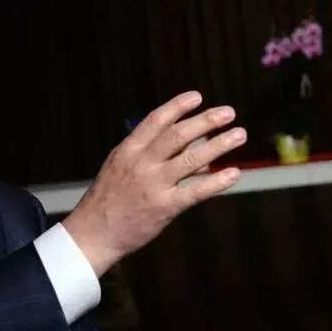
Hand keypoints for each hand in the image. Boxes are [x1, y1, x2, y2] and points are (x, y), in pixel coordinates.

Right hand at [63, 91, 245, 276]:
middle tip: (228, 113)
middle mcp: (141, 164)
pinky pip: (195, 191)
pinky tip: (234, 174)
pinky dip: (216, 182)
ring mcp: (152, 185)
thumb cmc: (107, 200)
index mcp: (127, 151)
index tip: (197, 97)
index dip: (178, 106)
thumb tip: (184, 144)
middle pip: (178, 136)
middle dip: (206, 121)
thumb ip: (145, 154)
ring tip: (239, 135)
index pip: (156, 121)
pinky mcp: (163, 207)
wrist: (93, 233)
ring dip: (219, 145)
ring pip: (191, 159)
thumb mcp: (119, 168)